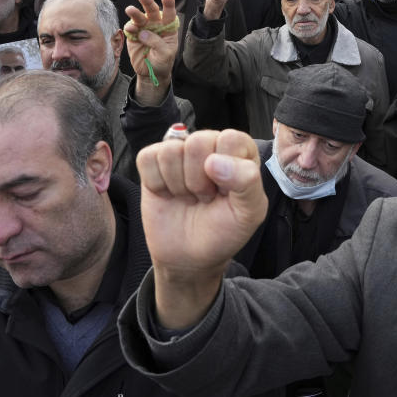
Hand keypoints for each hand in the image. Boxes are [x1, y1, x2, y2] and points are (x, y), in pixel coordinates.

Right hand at [124, 0, 177, 103]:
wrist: (151, 72)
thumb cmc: (162, 61)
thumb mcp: (165, 54)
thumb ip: (157, 43)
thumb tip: (143, 33)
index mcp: (168, 27)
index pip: (170, 14)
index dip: (168, 4)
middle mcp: (155, 25)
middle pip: (152, 10)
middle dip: (147, 2)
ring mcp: (143, 28)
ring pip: (139, 17)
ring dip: (134, 13)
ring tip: (130, 10)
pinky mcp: (133, 35)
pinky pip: (130, 28)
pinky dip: (130, 27)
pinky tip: (131, 29)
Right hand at [139, 128, 266, 328]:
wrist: (189, 257)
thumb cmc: (224, 231)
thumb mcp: (250, 213)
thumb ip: (247, 181)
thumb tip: (214, 161)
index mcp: (239, 151)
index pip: (230, 139)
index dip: (226, 170)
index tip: (225, 193)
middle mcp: (209, 145)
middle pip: (198, 142)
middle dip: (200, 180)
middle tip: (205, 198)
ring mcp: (179, 152)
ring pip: (171, 150)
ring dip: (179, 184)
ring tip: (189, 197)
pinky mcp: (152, 162)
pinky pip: (147, 158)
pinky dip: (157, 183)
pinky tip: (168, 194)